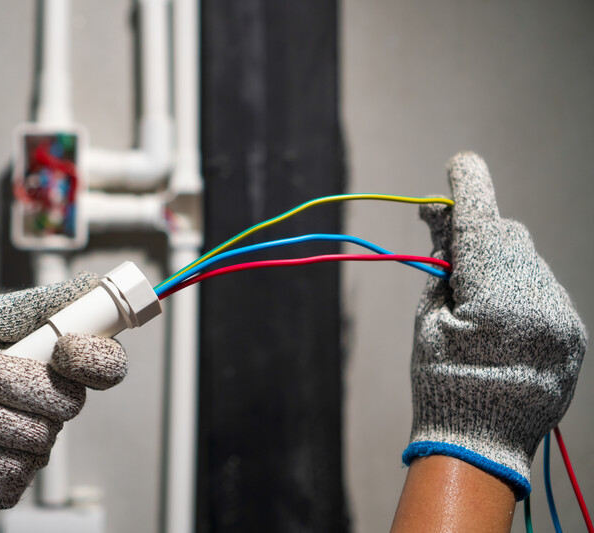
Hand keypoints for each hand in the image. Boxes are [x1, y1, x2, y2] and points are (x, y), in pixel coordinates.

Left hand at [0, 273, 126, 517]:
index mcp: (50, 364)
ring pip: (29, 436)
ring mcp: (30, 449)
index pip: (106, 366)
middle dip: (3, 381)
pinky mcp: (4, 485)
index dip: (96, 359)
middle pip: (66, 401)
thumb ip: (35, 306)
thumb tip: (90, 284)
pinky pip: (3, 470)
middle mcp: (50, 408)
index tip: (62, 347)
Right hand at [403, 152, 586, 498]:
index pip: (482, 226)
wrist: (480, 448)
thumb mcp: (428, 319)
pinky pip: (543, 289)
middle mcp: (542, 304)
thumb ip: (443, 264)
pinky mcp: (574, 334)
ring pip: (527, 262)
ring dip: (498, 264)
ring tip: (473, 302)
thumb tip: (444, 218)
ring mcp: (564, 320)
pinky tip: (498, 316)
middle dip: (478, 234)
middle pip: (509, 237)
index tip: (460, 163)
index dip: (468, 190)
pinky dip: (517, 288)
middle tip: (445, 245)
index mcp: (497, 302)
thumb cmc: (440, 383)